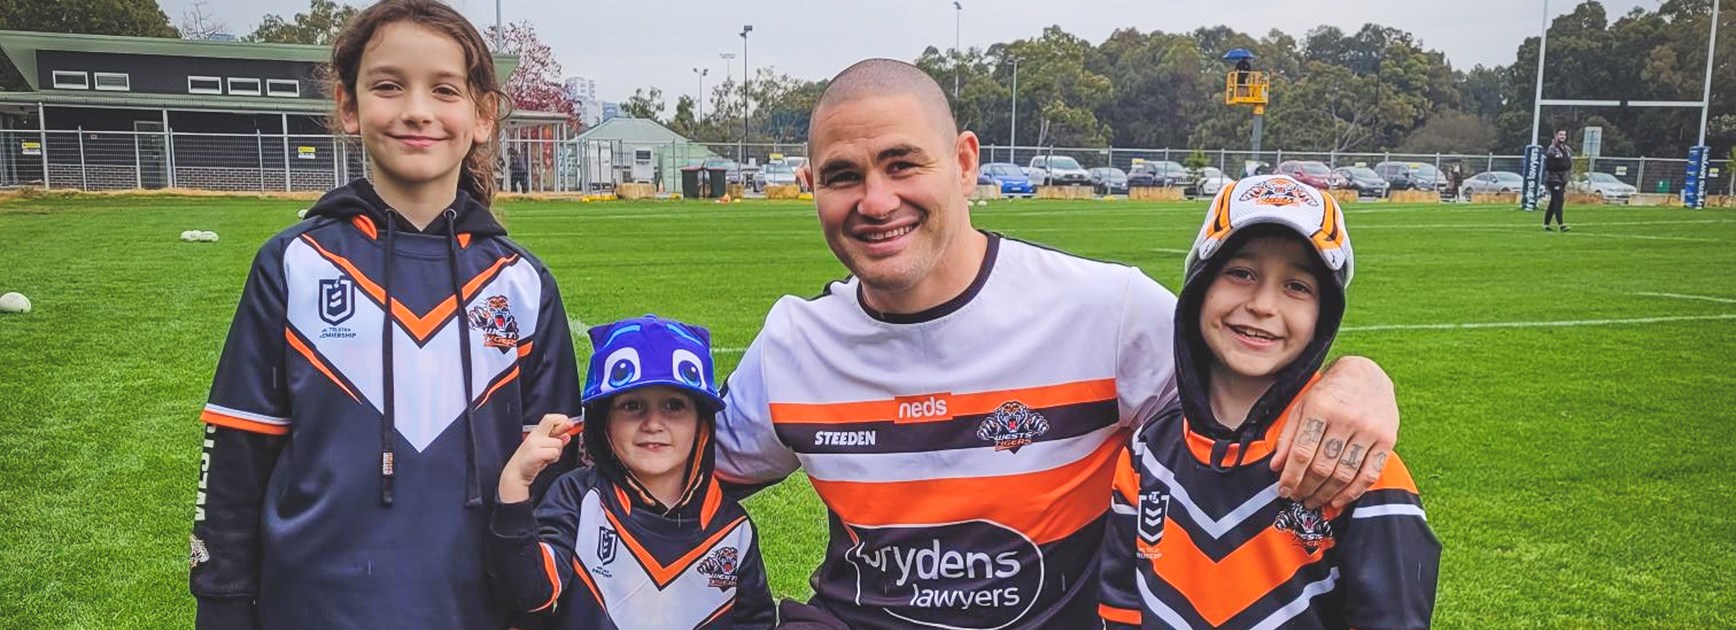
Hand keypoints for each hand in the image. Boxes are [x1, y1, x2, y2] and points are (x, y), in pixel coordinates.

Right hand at [499, 414, 574, 502]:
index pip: (550, 418)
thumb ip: (555, 441)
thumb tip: (567, 436)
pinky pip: (554, 453)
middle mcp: (535, 436)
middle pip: (550, 420)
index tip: (568, 425)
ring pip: (558, 442)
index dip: (561, 419)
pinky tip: (546, 461)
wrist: (516, 474)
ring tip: (548, 457)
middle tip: (565, 435)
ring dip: (558, 452)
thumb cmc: (530, 462)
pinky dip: (554, 458)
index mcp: (536, 433)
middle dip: (562, 427)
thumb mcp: (543, 449)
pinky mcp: (535, 454)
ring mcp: (534, 444)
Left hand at [1269, 357, 1397, 509]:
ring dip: (1327, 494)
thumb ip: (1288, 436)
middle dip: (1307, 488)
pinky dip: (1352, 492)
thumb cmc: (1328, 392)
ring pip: (1345, 474)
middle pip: (1323, 466)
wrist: (1366, 374)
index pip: (1302, 452)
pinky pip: (1369, 474)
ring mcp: (1369, 430)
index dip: (1291, 477)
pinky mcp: (1387, 439)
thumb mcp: (1302, 406)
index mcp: (1320, 408)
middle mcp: (1346, 419)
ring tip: (1314, 501)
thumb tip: (1276, 467)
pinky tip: (1338, 500)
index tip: (1284, 491)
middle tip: (1298, 498)